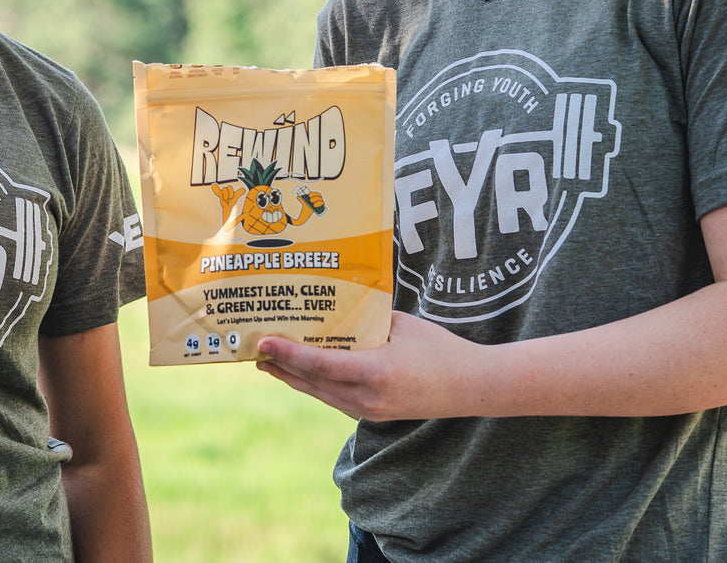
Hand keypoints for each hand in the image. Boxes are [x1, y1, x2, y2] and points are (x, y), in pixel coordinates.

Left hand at [254, 311, 488, 421]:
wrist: (472, 387)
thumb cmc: (440, 349)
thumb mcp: (402, 325)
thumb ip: (367, 321)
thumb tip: (334, 310)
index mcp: (375, 373)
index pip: (320, 365)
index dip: (287, 354)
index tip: (263, 343)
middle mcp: (368, 398)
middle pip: (311, 383)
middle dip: (280, 367)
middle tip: (254, 350)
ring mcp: (370, 411)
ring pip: (320, 394)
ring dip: (292, 379)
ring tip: (269, 362)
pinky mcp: (374, 415)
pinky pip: (335, 399)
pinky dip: (314, 386)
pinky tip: (302, 375)